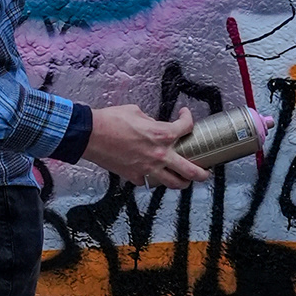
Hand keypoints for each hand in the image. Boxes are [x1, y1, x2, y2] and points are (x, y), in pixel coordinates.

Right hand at [86, 103, 206, 187]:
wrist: (90, 135)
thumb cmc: (110, 120)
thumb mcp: (136, 112)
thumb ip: (151, 121)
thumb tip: (154, 126)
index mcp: (162, 134)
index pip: (186, 127)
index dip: (188, 119)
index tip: (185, 116)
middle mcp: (160, 154)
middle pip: (191, 170)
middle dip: (202, 172)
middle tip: (206, 171)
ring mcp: (148, 168)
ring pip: (173, 183)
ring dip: (182, 182)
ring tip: (185, 181)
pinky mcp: (134, 176)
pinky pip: (147, 182)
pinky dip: (151, 179)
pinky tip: (151, 175)